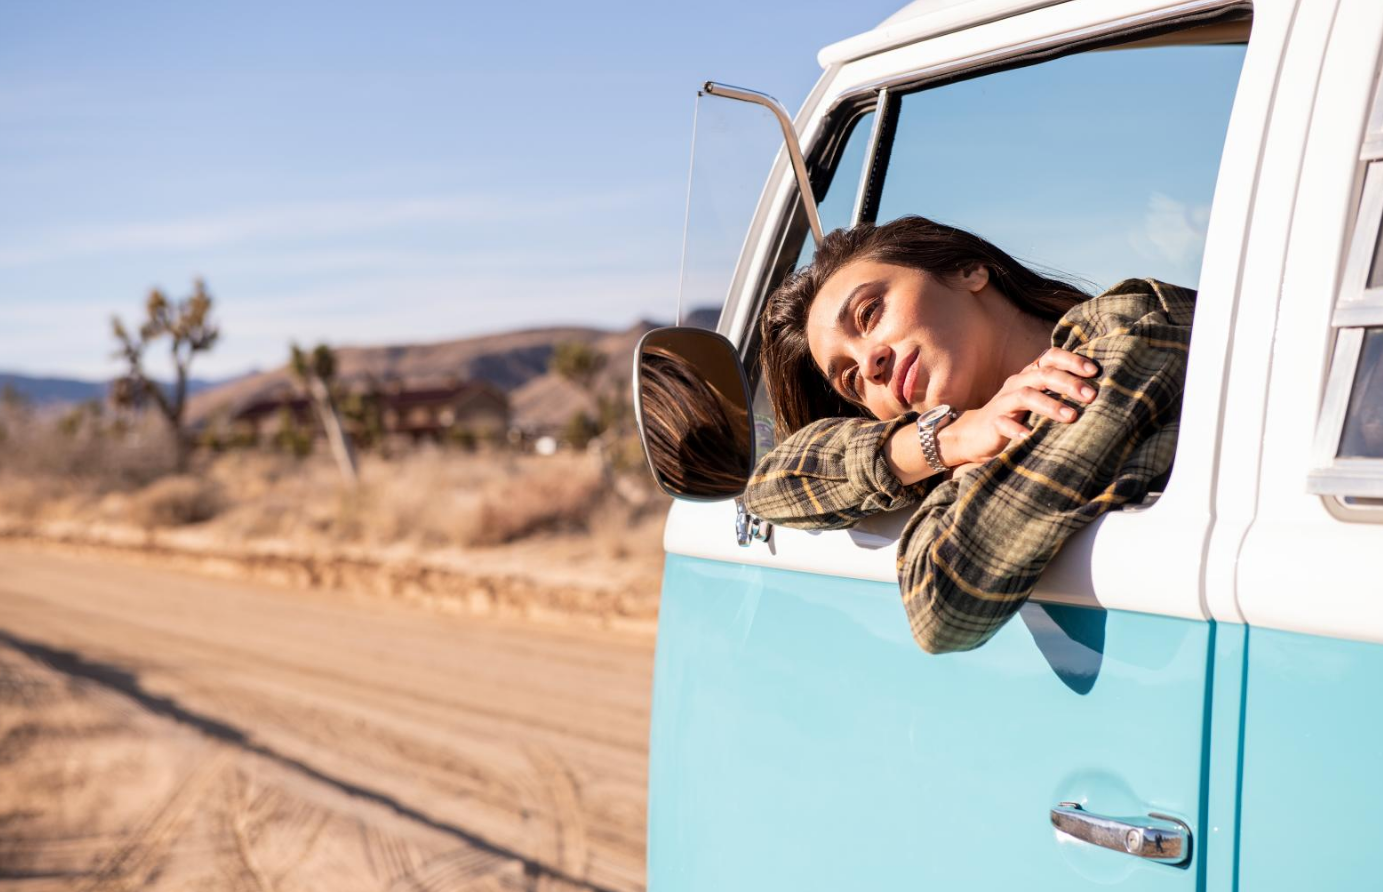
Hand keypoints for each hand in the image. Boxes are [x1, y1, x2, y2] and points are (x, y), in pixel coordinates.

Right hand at [937, 347, 1098, 467]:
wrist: (975, 435)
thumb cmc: (1017, 416)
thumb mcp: (1038, 400)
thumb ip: (1059, 392)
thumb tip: (1101, 391)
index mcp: (1030, 375)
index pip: (1050, 357)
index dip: (1072, 360)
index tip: (1094, 371)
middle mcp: (1017, 383)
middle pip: (1042, 374)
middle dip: (1069, 383)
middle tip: (1091, 395)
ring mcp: (1003, 402)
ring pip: (1026, 395)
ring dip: (1050, 405)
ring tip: (1071, 417)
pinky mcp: (993, 422)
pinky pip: (1003, 423)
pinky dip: (1017, 429)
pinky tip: (1030, 437)